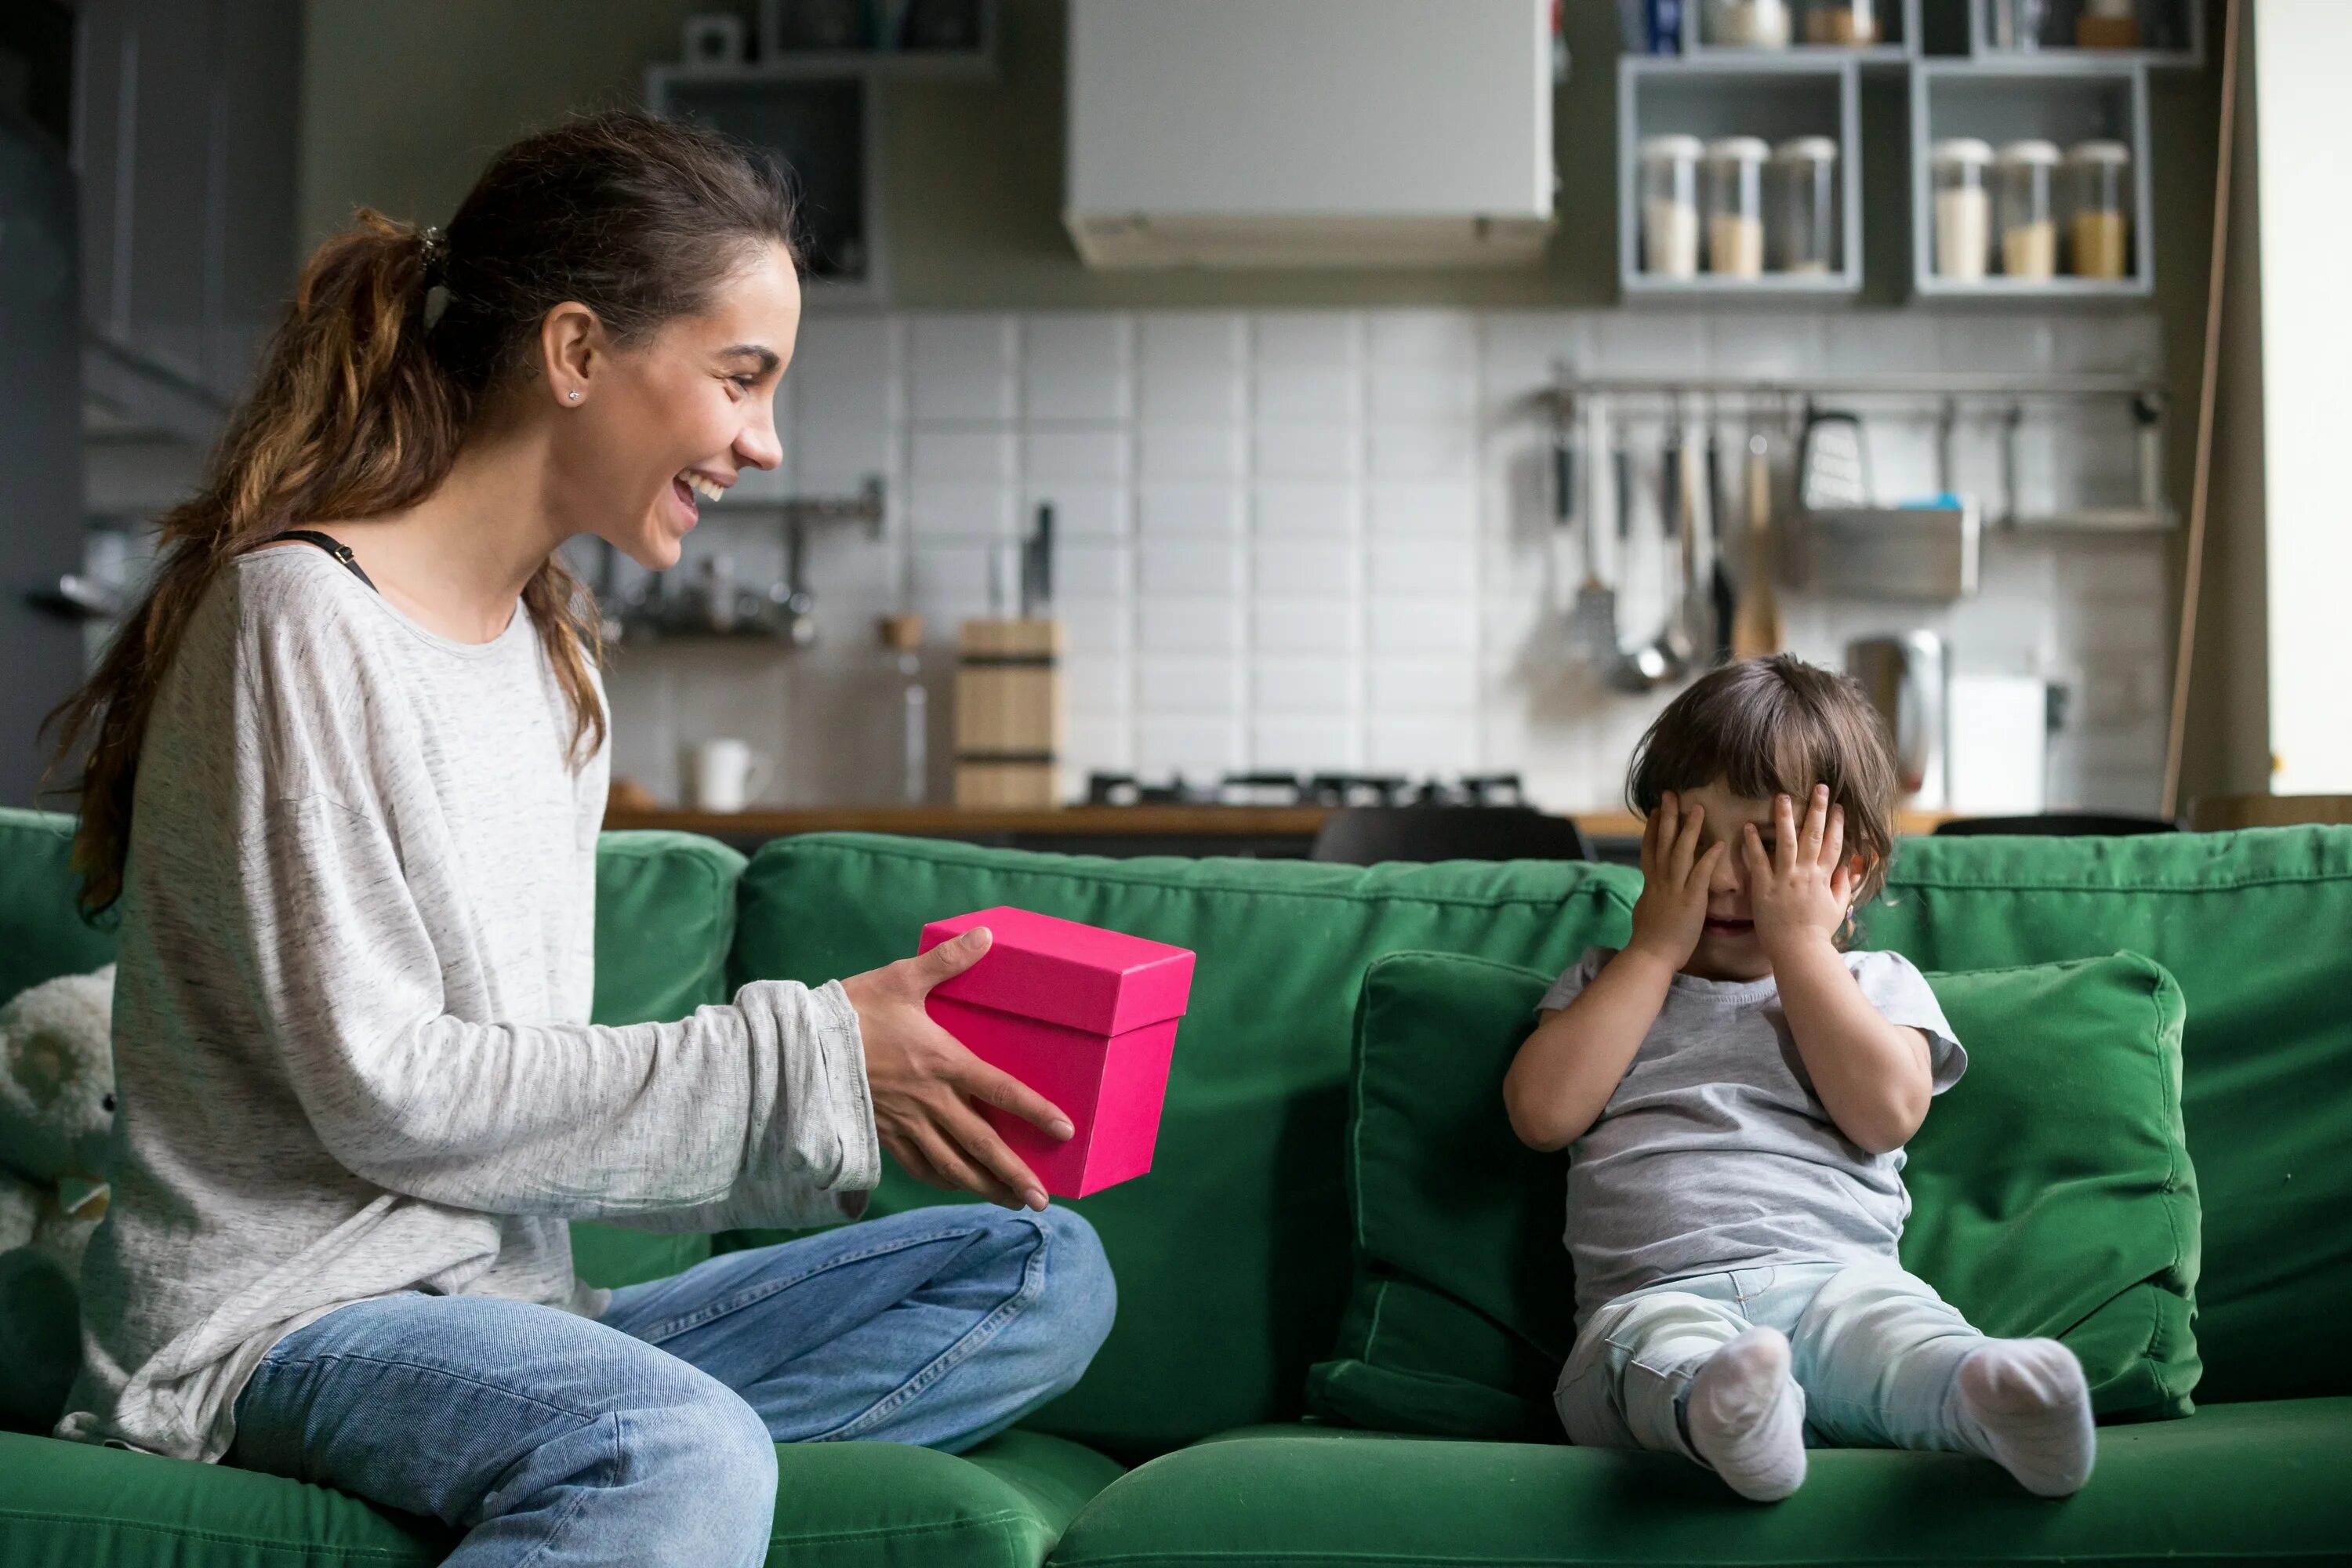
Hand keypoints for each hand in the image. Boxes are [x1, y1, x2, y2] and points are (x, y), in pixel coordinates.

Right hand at [842, 928, 1073, 1211]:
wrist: (801, 1046)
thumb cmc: (855, 1009)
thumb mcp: (903, 978)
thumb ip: (948, 961)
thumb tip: (986, 935)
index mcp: (942, 1062)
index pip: (1001, 1091)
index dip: (1035, 1112)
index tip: (1065, 1131)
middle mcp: (930, 1100)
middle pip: (981, 1144)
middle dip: (1013, 1174)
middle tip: (1042, 1201)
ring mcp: (905, 1122)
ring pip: (952, 1164)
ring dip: (984, 1186)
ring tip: (1011, 1201)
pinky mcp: (883, 1133)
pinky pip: (918, 1165)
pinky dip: (943, 1178)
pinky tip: (957, 1185)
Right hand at [1627, 791, 1726, 968]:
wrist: (1651, 954)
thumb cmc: (1648, 939)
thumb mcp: (1645, 911)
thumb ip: (1649, 897)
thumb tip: (1648, 892)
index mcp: (1651, 883)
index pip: (1649, 848)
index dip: (1652, 828)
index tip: (1656, 810)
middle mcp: (1661, 880)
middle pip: (1663, 841)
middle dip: (1668, 817)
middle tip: (1670, 794)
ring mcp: (1675, 887)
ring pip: (1681, 851)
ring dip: (1690, 829)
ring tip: (1698, 808)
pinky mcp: (1691, 898)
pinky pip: (1701, 873)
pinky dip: (1709, 857)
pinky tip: (1719, 843)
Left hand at [1742, 785, 1855, 958]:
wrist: (1799, 951)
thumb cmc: (1817, 932)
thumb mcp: (1838, 909)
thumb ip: (1843, 886)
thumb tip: (1850, 868)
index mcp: (1824, 878)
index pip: (1833, 845)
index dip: (1836, 824)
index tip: (1837, 805)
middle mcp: (1806, 874)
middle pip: (1813, 836)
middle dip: (1817, 810)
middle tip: (1819, 787)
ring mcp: (1785, 879)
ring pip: (1787, 842)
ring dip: (1785, 818)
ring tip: (1782, 797)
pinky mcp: (1765, 887)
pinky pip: (1758, 861)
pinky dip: (1753, 844)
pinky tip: (1748, 826)